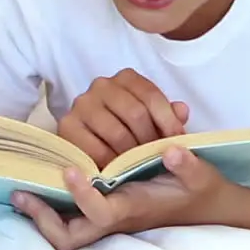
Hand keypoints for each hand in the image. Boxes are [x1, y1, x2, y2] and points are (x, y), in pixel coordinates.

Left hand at [12, 145, 233, 249]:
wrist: (210, 207)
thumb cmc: (201, 190)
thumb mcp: (201, 174)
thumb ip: (187, 164)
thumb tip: (172, 150)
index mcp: (135, 208)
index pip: (102, 213)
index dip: (83, 196)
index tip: (71, 170)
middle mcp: (118, 217)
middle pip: (71, 238)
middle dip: (44, 220)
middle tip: (21, 193)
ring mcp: (110, 218)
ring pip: (67, 233)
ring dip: (42, 216)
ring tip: (21, 192)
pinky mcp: (108, 211)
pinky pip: (73, 220)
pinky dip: (54, 209)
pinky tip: (42, 188)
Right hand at [57, 68, 189, 167]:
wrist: (94, 147)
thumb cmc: (130, 132)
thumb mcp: (154, 123)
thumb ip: (169, 117)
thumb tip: (181, 110)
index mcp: (126, 78)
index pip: (151, 96)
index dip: (168, 121)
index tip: (177, 141)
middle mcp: (101, 85)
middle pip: (135, 113)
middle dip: (150, 141)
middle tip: (156, 159)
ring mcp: (82, 104)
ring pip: (117, 132)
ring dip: (132, 155)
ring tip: (140, 167)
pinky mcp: (67, 126)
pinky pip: (96, 149)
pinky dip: (111, 163)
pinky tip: (119, 171)